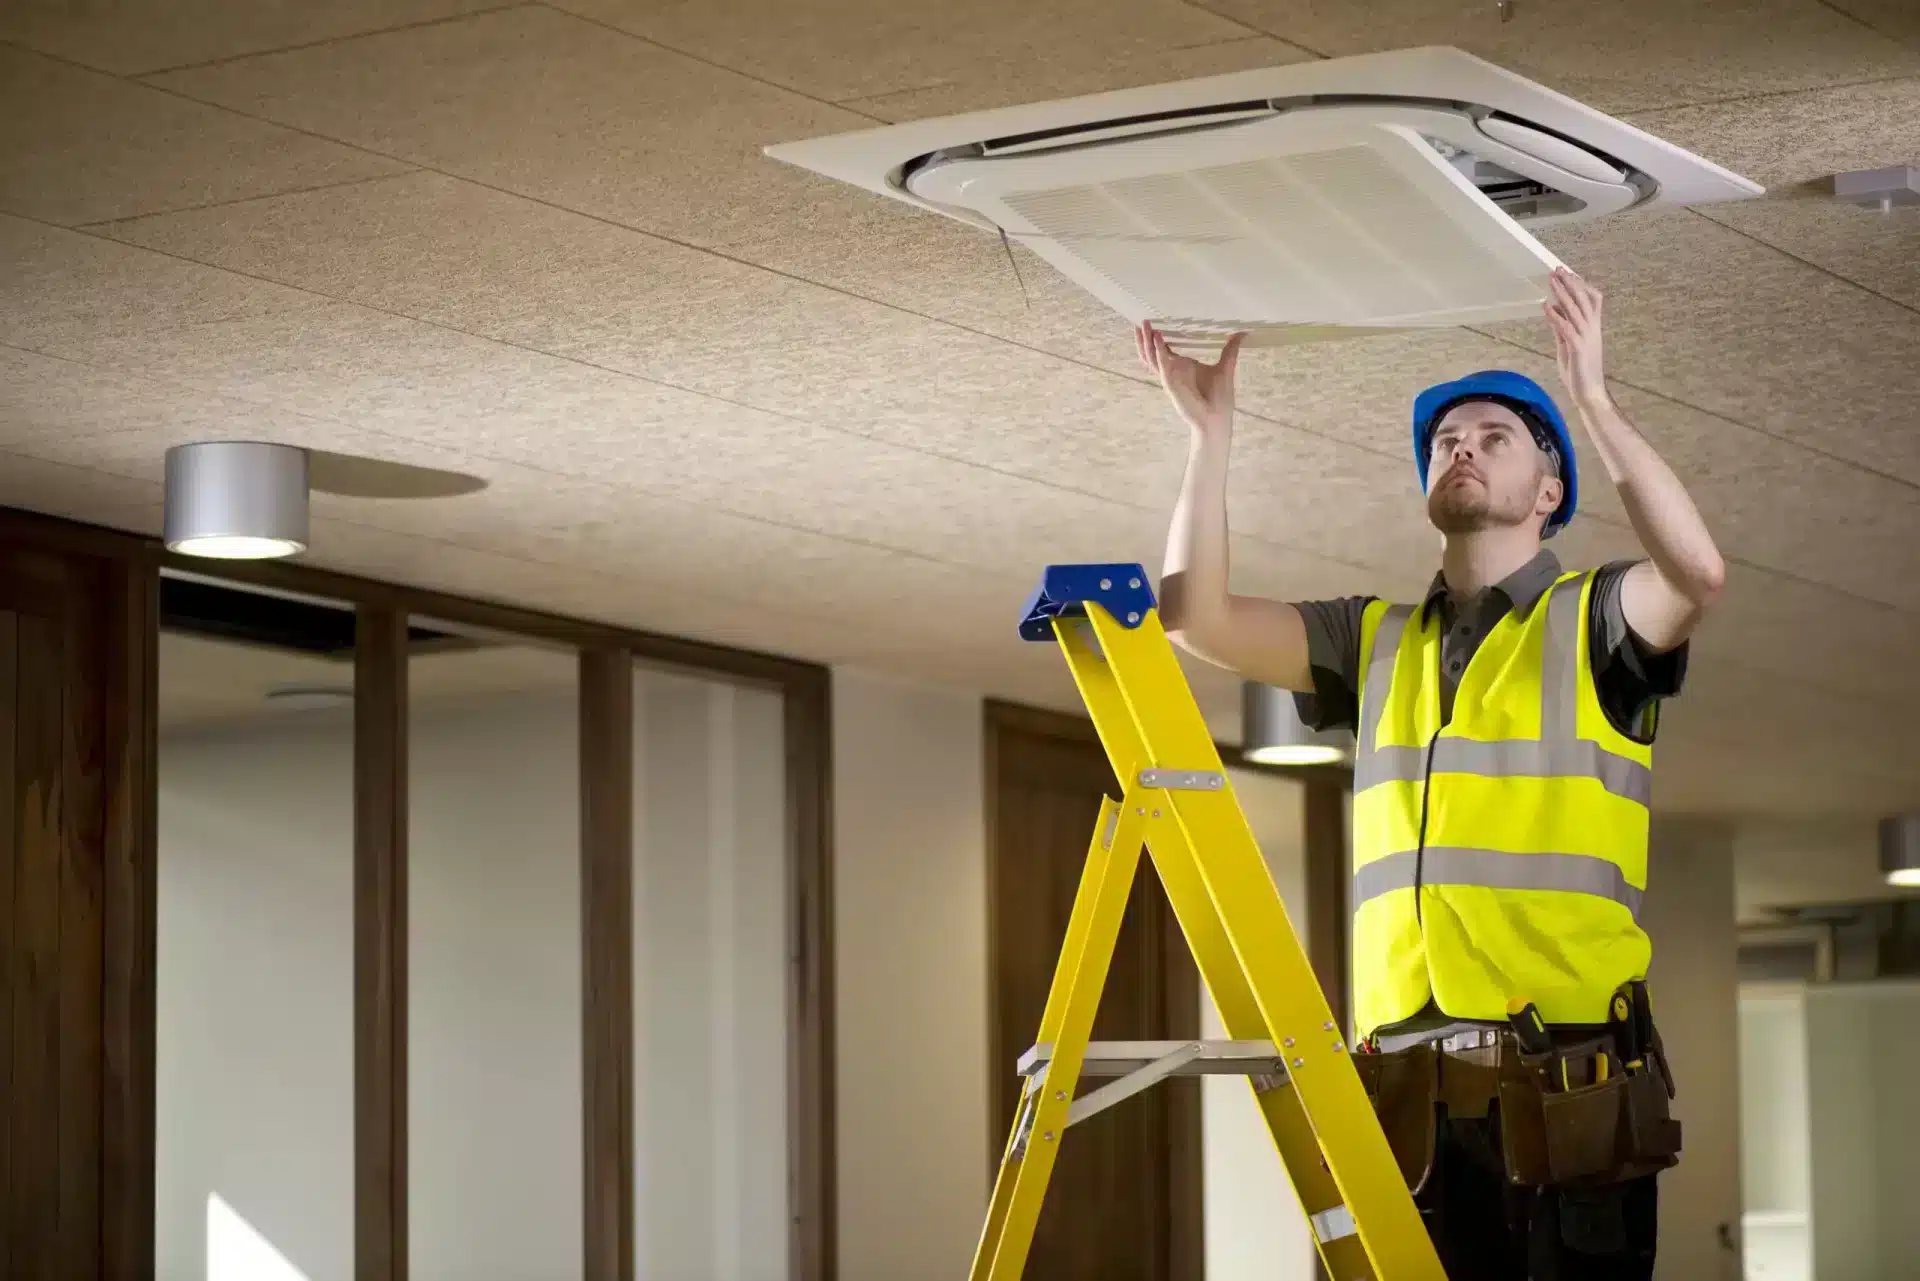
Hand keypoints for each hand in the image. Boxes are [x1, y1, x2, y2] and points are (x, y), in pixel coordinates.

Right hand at [1137, 322, 1244, 439]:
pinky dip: (1157, 350)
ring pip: (1150, 357)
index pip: (1164, 348)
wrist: (1217, 418)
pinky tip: (1157, 336)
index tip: (1153, 320)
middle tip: (1141, 319)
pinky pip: (1160, 364)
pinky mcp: (1170, 382)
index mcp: (1182, 366)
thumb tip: (1242, 333)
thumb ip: (1230, 349)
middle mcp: (1173, 370)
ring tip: (1143, 324)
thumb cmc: (1219, 397)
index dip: (1156, 336)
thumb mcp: (1225, 367)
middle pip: (1151, 351)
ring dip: (1145, 341)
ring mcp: (1169, 376)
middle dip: (1144, 337)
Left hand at [1543, 266, 1608, 411]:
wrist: (1588, 392)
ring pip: (1575, 310)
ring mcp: (1586, 337)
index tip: (1567, 272)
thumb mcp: (1567, 344)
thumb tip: (1554, 310)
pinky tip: (1546, 307)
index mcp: (1592, 327)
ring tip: (1551, 280)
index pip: (1591, 299)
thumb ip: (1561, 328)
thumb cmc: (1579, 370)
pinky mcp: (1578, 348)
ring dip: (1562, 294)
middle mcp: (1592, 329)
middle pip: (1582, 299)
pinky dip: (1556, 316)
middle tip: (1558, 269)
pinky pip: (1566, 328)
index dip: (1580, 284)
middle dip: (1570, 283)